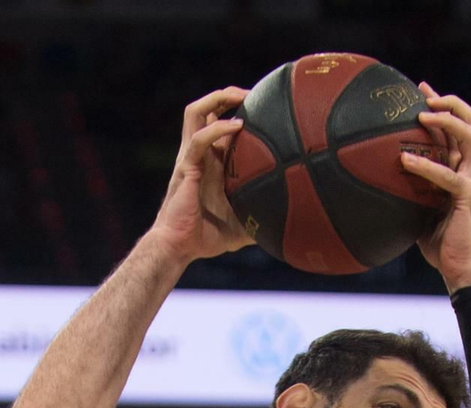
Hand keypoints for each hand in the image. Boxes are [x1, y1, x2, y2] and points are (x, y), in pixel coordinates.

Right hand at [151, 90, 251, 263]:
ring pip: (196, 112)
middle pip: (207, 109)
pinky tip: (238, 126)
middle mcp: (200, 154)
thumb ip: (260, 219)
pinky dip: (218, 128)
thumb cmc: (205, 238)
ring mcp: (191, 157)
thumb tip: (292, 228)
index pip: (220, 123)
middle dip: (229, 95)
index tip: (265, 107)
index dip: (238, 109)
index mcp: (211, 162)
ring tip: (240, 96)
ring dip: (218, 98)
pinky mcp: (186, 167)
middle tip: (254, 94)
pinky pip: (200, 138)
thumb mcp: (241, 226)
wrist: (178, 249)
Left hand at [401, 86, 470, 292]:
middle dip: (449, 102)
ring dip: (446, 120)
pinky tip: (404, 159)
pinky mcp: (469, 196)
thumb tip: (379, 185)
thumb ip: (410, 193)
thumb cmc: (442, 246)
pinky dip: (425, 165)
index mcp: (464, 170)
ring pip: (469, 135)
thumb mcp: (421, 213)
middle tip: (423, 94)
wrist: (463, 269)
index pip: (459, 129)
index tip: (421, 90)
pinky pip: (446, 175)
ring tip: (421, 115)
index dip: (443, 106)